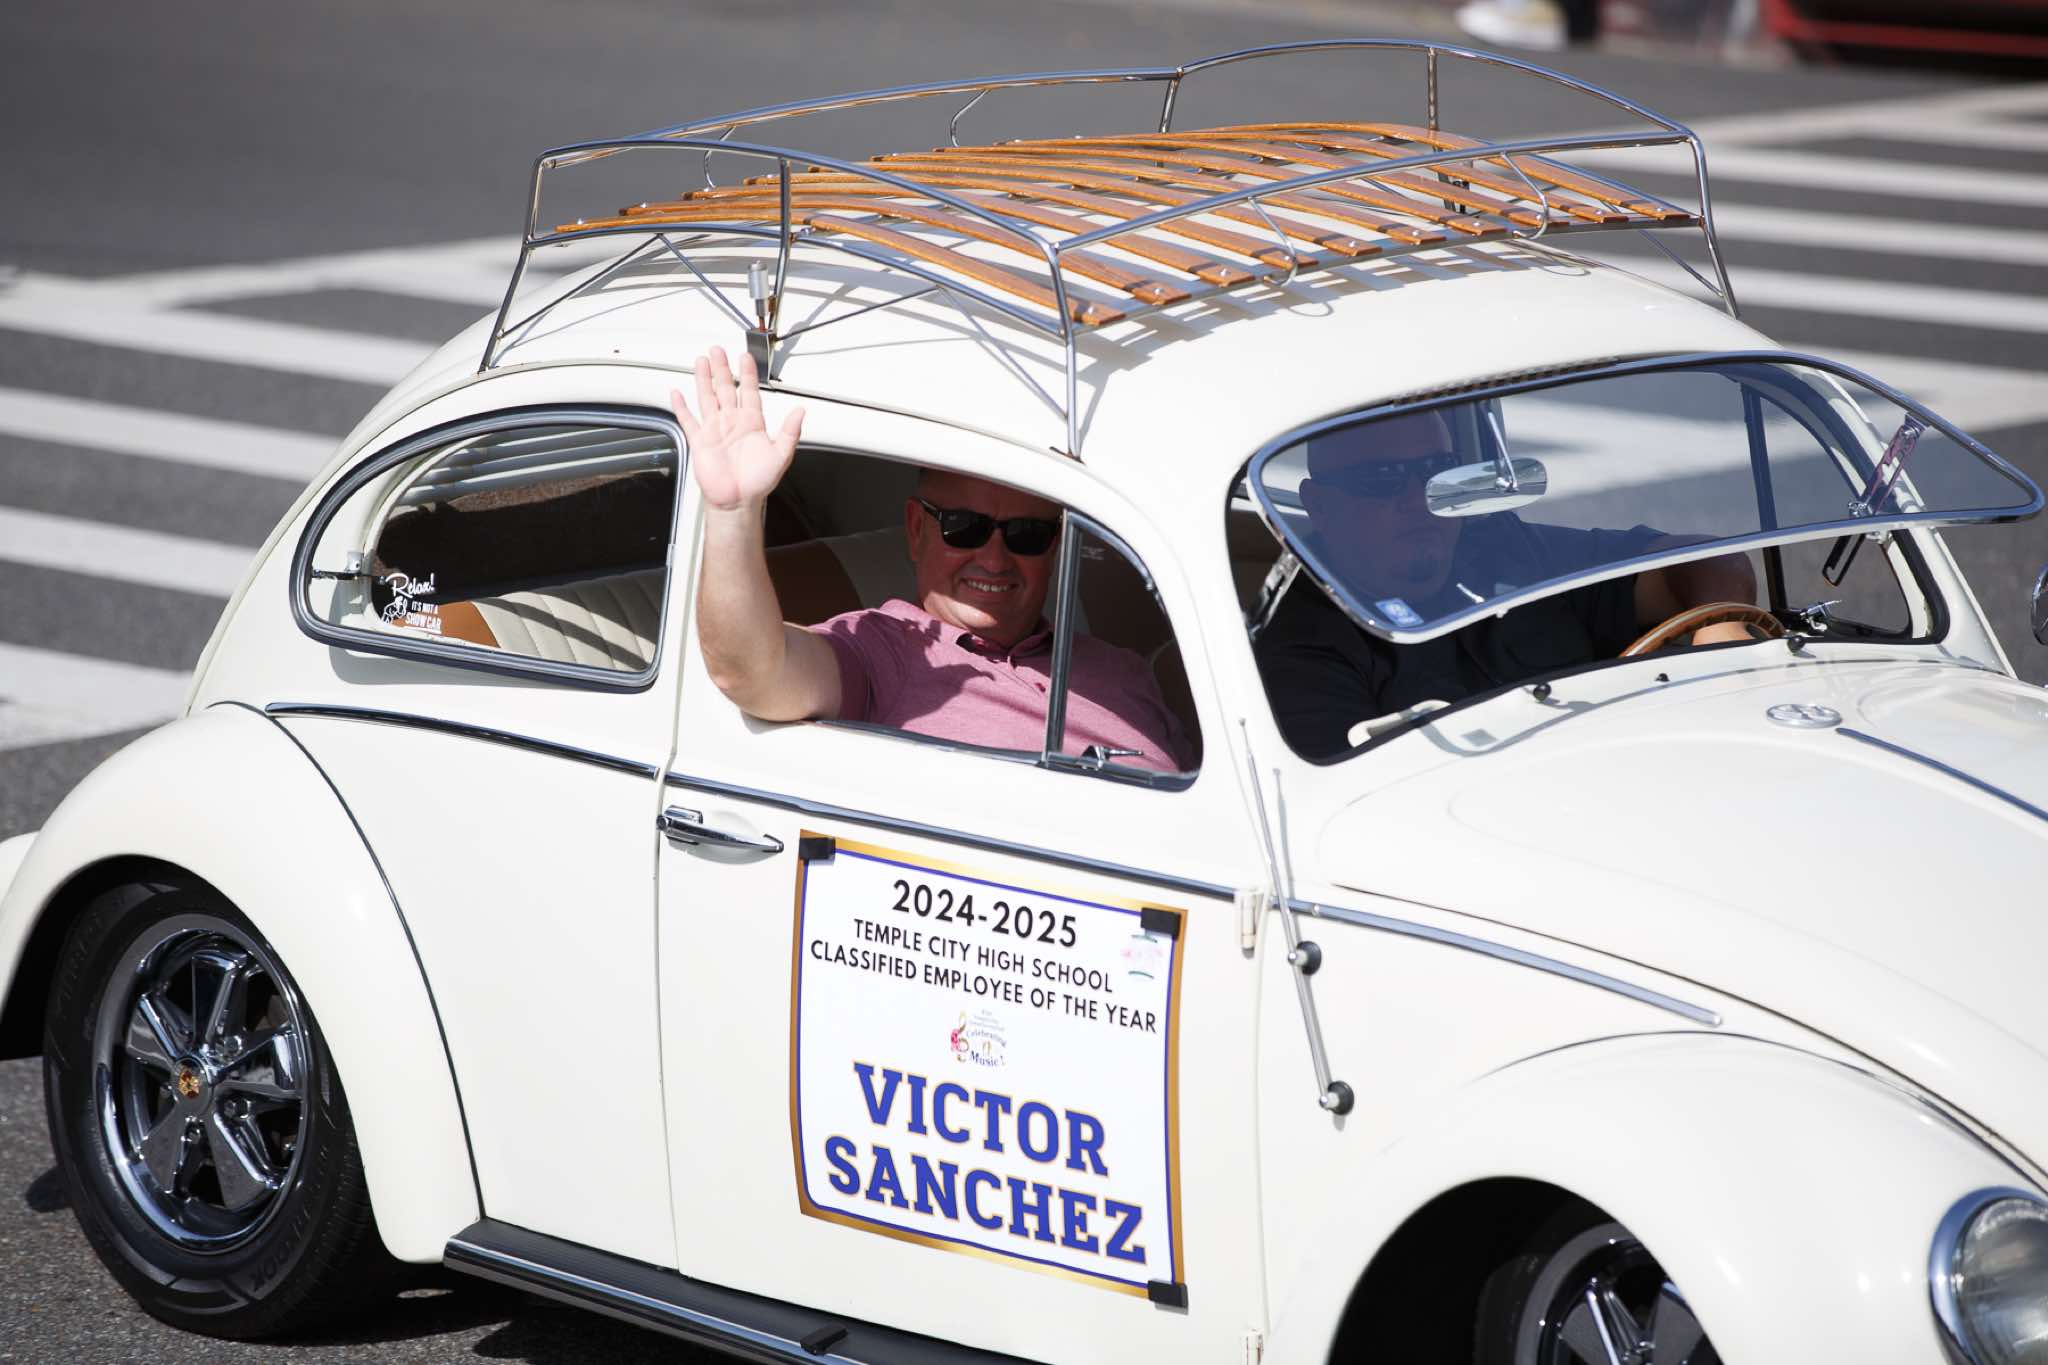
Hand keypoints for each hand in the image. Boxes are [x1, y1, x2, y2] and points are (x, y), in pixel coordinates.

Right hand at [670, 346, 804, 511]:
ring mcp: (715, 430)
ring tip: (701, 361)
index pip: (748, 390)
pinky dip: (682, 407)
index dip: (747, 373)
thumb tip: (800, 412)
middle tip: (718, 350)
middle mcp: (732, 423)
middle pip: (725, 388)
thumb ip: (791, 432)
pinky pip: (689, 420)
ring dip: (704, 379)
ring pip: (707, 397)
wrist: (738, 501)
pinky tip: (677, 394)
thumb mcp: (781, 455)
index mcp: (752, 423)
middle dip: (722, 368)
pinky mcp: (700, 441)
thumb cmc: (758, 482)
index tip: (746, 357)